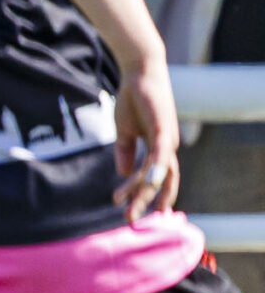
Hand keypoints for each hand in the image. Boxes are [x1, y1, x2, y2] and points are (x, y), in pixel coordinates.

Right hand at [112, 62, 180, 221]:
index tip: (136, 214)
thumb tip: (124, 173)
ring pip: (157, 172)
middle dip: (146, 202)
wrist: (139, 72)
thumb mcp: (124, 130)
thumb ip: (125, 151)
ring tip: (128, 207)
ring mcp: (167, 138)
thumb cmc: (133, 99)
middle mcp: (168, 146)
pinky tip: (150, 183)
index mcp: (159, 148)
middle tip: (131, 220)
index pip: (157, 178)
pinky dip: (155, 170)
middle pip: (161, 180)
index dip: (149, 196)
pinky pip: (159, 155)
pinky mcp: (161, 128)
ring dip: (142, 191)